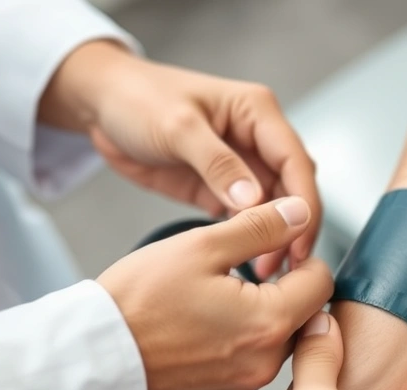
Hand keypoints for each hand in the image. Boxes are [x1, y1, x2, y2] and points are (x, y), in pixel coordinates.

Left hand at [40, 41, 319, 277]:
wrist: (102, 105)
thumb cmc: (138, 98)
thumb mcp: (177, 127)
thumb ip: (217, 164)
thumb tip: (253, 202)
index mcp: (257, 113)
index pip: (296, 162)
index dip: (304, 205)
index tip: (299, 242)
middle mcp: (256, 138)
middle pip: (293, 189)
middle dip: (293, 228)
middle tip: (282, 268)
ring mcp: (241, 165)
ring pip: (273, 208)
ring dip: (273, 238)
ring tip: (264, 273)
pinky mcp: (220, 187)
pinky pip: (245, 217)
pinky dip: (250, 239)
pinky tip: (246, 263)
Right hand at [96, 198, 332, 389]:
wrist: (92, 357)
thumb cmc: (137, 303)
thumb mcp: (203, 246)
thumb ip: (261, 227)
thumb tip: (300, 213)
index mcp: (269, 323)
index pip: (321, 282)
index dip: (300, 257)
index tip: (271, 250)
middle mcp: (264, 364)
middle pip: (302, 315)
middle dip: (280, 289)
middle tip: (234, 272)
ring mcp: (242, 386)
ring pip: (273, 340)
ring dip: (256, 316)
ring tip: (209, 300)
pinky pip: (246, 363)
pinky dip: (233, 343)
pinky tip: (198, 328)